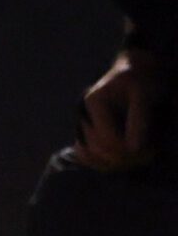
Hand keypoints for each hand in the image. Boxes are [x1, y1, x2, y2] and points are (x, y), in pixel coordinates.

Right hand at [74, 49, 162, 170]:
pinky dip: (102, 162)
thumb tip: (134, 148)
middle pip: (98, 149)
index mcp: (94, 103)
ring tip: (138, 159)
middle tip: (150, 155)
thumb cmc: (143, 80)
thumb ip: (138, 120)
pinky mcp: (87, 131)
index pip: (106, 139)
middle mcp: (83, 115)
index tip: (152, 150)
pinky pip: (86, 154)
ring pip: (89, 155)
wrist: (137, 72)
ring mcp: (83, 124)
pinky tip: (121, 162)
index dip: (128, 149)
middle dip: (124, 157)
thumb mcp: (144, 95)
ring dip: (114, 163)